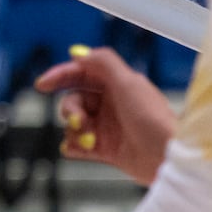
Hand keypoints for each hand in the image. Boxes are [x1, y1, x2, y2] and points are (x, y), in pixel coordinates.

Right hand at [35, 47, 175, 186]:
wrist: (168, 158)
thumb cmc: (153, 120)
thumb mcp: (129, 82)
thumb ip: (103, 62)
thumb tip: (79, 53)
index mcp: (118, 85)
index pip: (81, 74)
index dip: (60, 75)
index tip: (43, 84)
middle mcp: (112, 105)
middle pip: (74, 99)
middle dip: (70, 109)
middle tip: (78, 120)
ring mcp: (109, 128)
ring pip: (74, 123)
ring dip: (74, 129)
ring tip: (88, 138)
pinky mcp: (108, 150)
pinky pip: (79, 145)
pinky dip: (74, 146)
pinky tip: (78, 148)